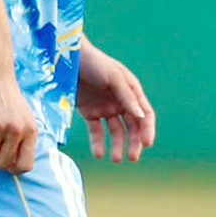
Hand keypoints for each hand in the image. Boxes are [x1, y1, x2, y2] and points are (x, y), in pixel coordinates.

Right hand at [0, 59, 39, 173]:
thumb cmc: (6, 95)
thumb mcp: (23, 117)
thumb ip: (21, 138)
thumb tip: (14, 167)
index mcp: (31, 131)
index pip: (25, 165)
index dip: (11, 167)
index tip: (2, 158)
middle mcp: (18, 131)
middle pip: (1, 164)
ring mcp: (0, 126)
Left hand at [76, 41, 155, 162]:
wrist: (68, 58)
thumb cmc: (94, 62)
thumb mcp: (113, 77)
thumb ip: (127, 97)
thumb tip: (141, 116)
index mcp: (132, 92)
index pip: (145, 115)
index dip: (148, 130)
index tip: (147, 143)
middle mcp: (121, 102)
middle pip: (132, 127)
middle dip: (134, 143)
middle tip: (132, 157)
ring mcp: (105, 108)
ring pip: (115, 132)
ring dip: (117, 146)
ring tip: (115, 159)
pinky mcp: (89, 112)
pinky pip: (96, 131)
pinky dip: (98, 142)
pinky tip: (98, 153)